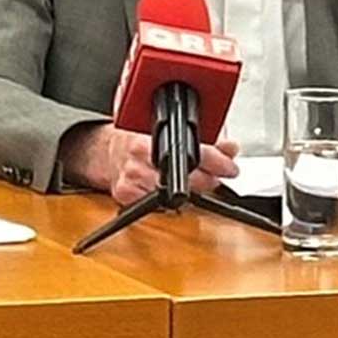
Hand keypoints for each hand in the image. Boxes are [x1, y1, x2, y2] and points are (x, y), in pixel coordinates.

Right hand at [62, 123, 238, 204]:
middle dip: (208, 179)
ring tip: (196, 183)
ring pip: (173, 195)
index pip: (192, 151)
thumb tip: (230, 148)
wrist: (107, 152)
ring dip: (190, 192)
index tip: (230, 167)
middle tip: (217, 177)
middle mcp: (138, 159)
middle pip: (185, 176)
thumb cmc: (137, 140)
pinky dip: (168, 202)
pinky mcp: (126, 197)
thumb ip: (204, 139)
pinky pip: (156, 206)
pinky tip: (171, 192)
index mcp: (148, 137)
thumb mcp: (170, 131)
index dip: (216, 160)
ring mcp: (131, 180)